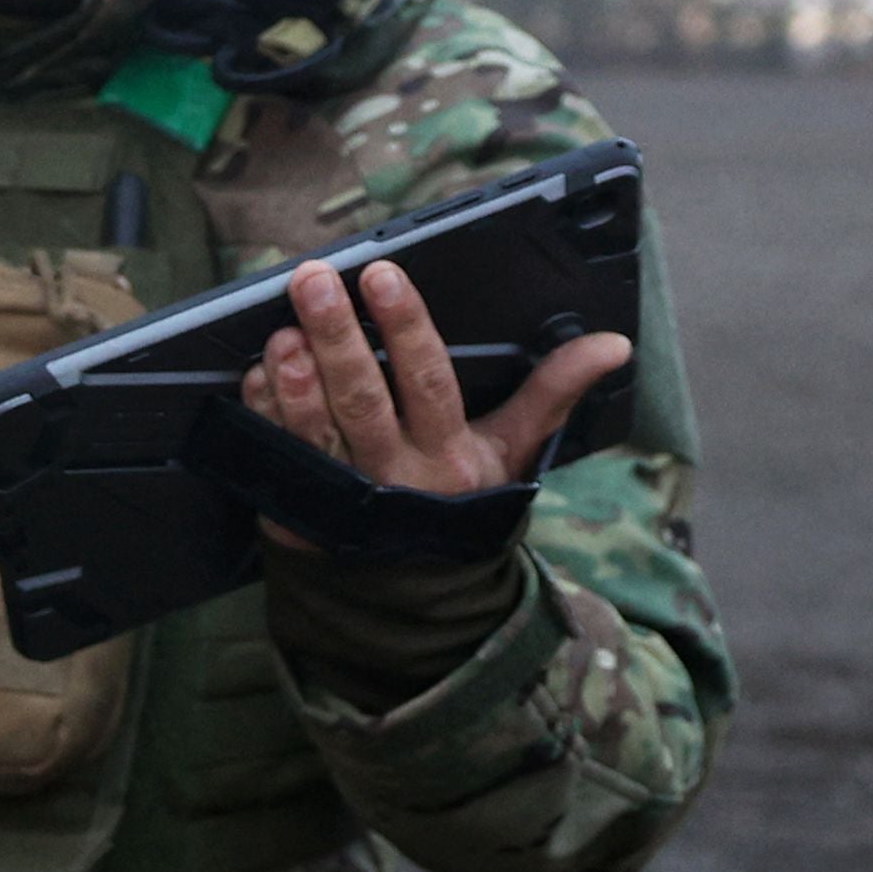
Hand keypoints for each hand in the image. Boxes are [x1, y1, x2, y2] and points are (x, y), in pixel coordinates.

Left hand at [238, 257, 629, 501]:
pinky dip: (264, 410)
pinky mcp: (298, 509)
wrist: (409, 596)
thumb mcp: (510, 454)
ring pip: (313, 432)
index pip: (427, 382)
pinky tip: (258, 370)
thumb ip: (552, 392)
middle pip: (362, 401)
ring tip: (283, 330)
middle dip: (337, 339)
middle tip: (315, 280)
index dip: (405, 328)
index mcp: (447, 455)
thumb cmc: (460, 503)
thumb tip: (614, 344)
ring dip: (294, 381)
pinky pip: (275, 454)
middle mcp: (393, 474)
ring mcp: (341, 495)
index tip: (382, 275)